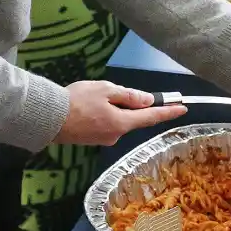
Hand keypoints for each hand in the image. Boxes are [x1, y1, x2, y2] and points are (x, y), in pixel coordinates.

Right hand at [56, 81, 186, 144]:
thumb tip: (148, 101)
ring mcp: (103, 139)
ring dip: (114, 108)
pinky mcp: (92, 139)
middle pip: (132, 118)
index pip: (152, 118)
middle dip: (130, 105)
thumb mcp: (106, 91)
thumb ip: (129, 96)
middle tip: (115, 92)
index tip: (183, 108)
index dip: (168, 112)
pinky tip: (89, 106)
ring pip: (117, 120)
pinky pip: (105, 124)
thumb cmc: (77, 101)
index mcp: (122, 123)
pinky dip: (104, 114)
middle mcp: (115, 135)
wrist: (47, 117)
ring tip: (93, 97)